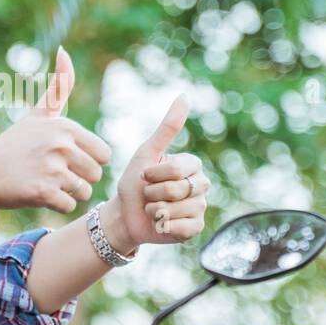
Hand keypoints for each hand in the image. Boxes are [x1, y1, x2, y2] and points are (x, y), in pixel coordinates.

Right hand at [0, 45, 110, 212]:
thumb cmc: (12, 146)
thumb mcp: (37, 115)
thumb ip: (58, 87)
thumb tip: (65, 51)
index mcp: (64, 126)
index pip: (103, 154)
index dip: (86, 160)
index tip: (63, 159)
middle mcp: (60, 145)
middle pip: (96, 175)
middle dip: (78, 179)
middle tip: (51, 173)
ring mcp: (51, 169)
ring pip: (84, 192)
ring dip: (67, 193)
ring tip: (43, 182)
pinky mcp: (43, 192)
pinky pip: (69, 206)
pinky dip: (55, 205)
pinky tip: (36, 194)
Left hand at [102, 93, 208, 251]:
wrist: (125, 215)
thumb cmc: (135, 182)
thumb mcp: (147, 153)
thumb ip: (167, 128)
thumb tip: (184, 96)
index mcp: (191, 165)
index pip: (176, 169)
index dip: (154, 175)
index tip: (146, 176)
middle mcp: (200, 185)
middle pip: (177, 189)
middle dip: (153, 193)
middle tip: (148, 195)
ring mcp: (200, 207)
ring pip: (178, 209)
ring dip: (156, 210)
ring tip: (153, 209)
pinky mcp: (196, 228)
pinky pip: (183, 227)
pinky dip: (164, 226)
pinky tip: (161, 224)